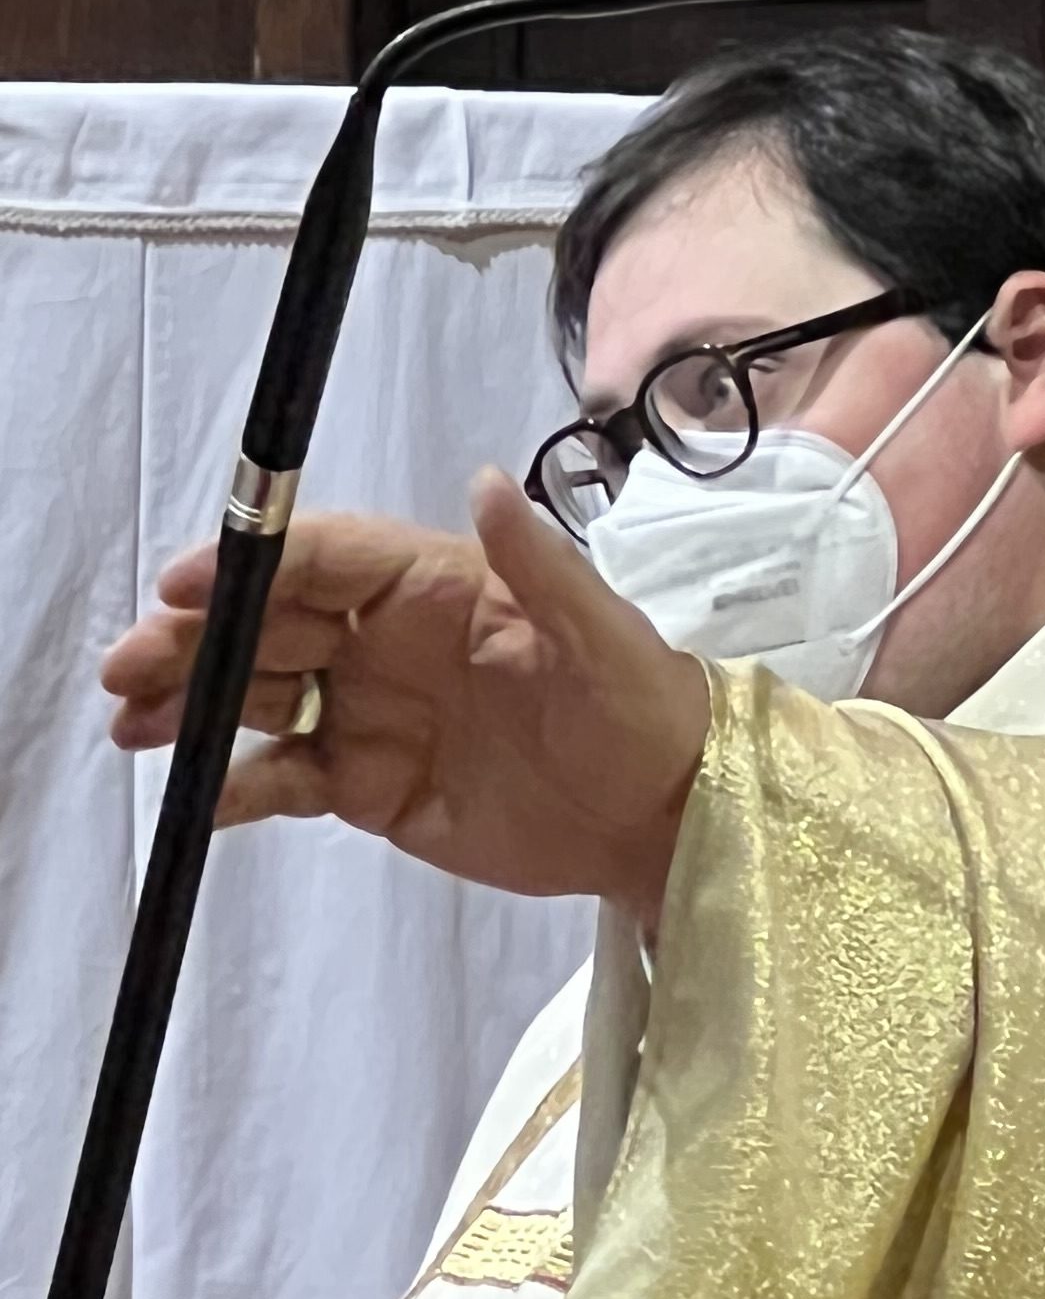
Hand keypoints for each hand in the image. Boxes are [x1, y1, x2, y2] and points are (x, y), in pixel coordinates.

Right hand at [101, 471, 710, 915]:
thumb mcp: (602, 636)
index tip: (183, 584)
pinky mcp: (368, 785)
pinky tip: (196, 800)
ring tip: (132, 727)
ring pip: (259, 696)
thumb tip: (485, 483)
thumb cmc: (643, 709)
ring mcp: (371, 712)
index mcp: (433, 586)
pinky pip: (284, 779)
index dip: (249, 564)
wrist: (663, 815)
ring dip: (192, 705)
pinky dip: (235, 787)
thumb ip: (539, 565)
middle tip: (127, 668)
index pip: (322, 558)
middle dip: (191, 640)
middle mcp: (387, 641)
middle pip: (267, 623)